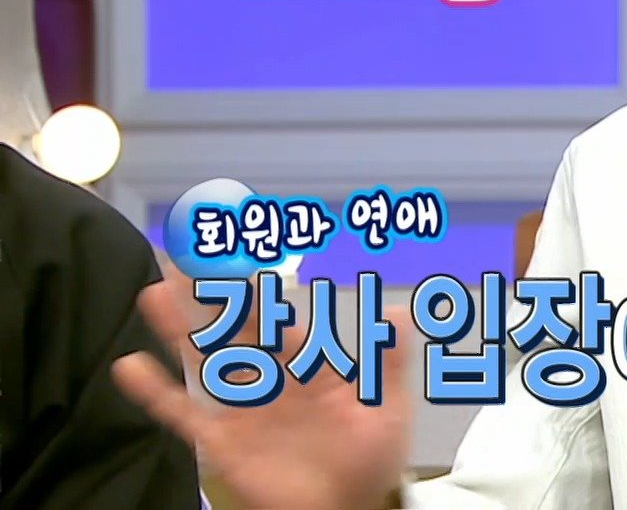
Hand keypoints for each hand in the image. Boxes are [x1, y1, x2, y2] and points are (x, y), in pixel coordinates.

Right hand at [112, 264, 416, 509]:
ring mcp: (244, 411)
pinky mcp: (222, 442)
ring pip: (207, 363)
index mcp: (311, 370)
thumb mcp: (386, 410)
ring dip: (181, 331)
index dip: (262, 300)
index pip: (282, 328)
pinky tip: (131, 366)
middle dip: (212, 300)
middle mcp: (272, 383)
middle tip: (184, 261)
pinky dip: (157, 392)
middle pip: (236, 334)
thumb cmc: (367, 462)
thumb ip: (388, 364)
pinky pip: (184, 414)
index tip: (240, 267)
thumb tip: (398, 312)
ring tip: (154, 294)